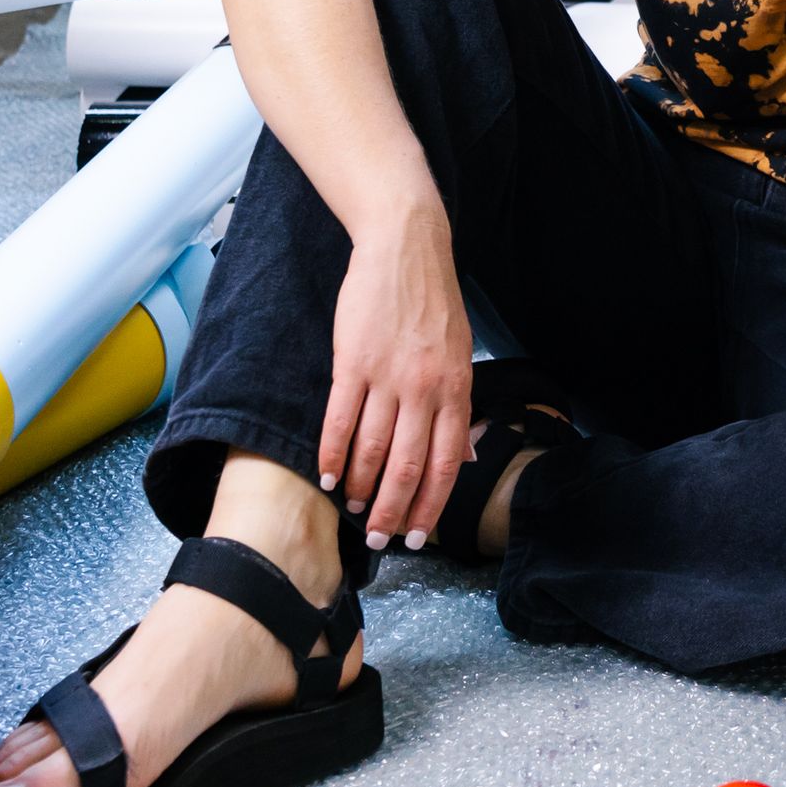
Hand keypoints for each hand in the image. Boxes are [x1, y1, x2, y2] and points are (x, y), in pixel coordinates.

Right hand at [318, 201, 473, 549]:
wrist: (406, 247)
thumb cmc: (434, 303)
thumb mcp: (460, 354)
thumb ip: (455, 404)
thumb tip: (456, 456)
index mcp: (457, 389)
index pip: (446, 465)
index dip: (431, 506)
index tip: (418, 537)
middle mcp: (426, 389)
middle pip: (409, 467)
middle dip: (392, 510)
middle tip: (378, 539)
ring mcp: (388, 376)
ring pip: (373, 449)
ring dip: (359, 486)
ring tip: (351, 507)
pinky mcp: (353, 362)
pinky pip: (340, 420)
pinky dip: (331, 454)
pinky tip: (325, 476)